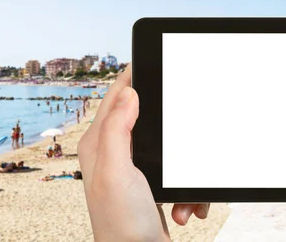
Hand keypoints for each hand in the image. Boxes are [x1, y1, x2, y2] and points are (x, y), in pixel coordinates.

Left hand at [78, 65, 208, 240]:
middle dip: (168, 126)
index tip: (148, 59)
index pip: (114, 97)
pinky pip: (176, 172)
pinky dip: (186, 190)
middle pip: (142, 117)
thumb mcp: (117, 171)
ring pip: (165, 146)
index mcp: (98, 145)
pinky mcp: (149, 185)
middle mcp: (112, 154)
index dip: (131, 76)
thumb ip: (117, 129)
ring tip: (183, 196)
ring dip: (182, 167)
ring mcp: (132, 170)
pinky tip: (185, 208)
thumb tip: (129, 93)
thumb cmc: (122, 225)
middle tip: (181, 121)